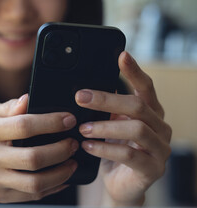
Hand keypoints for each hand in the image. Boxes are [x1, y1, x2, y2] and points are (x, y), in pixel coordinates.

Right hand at [0, 95, 77, 202]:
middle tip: (74, 143)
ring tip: (73, 162)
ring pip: (35, 183)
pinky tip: (62, 176)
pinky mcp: (0, 195)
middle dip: (61, 150)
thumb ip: (10, 107)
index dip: (50, 122)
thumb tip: (29, 99)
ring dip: (61, 173)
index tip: (68, 120)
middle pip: (33, 158)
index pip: (23, 126)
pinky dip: (53, 186)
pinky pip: (32, 195)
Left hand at [75, 51, 171, 205]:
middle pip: (137, 105)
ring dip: (104, 127)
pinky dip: (104, 149)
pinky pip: (129, 155)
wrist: (122, 184)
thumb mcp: (112, 125)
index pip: (146, 87)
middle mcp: (160, 127)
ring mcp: (160, 149)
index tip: (121, 55)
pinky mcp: (153, 169)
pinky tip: (87, 146)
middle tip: (80, 97)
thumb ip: (107, 108)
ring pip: (136, 129)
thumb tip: (84, 90)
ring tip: (82, 128)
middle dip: (106, 100)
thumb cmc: (116, 150)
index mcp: (151, 112)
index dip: (134, 71)